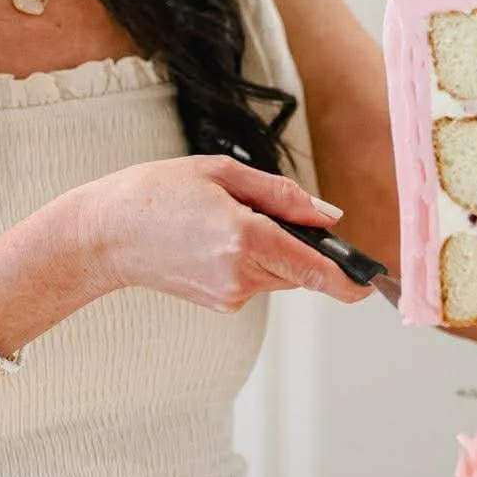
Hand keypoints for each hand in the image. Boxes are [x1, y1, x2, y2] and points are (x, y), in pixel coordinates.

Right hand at [66, 155, 373, 312]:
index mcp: (246, 238)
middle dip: (301, 243)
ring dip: (273, 249)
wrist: (104, 235)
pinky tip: (212, 239)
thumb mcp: (220, 173)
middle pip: (302, 267)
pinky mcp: (220, 303)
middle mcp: (242, 274)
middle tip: (263, 210)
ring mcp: (230, 294)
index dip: (351, 278)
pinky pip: (256, 279)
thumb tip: (328, 215)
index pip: (318, 269)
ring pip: (280, 273)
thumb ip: (281, 194)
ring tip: (225, 220)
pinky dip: (250, 259)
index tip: (372, 278)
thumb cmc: (155, 193)